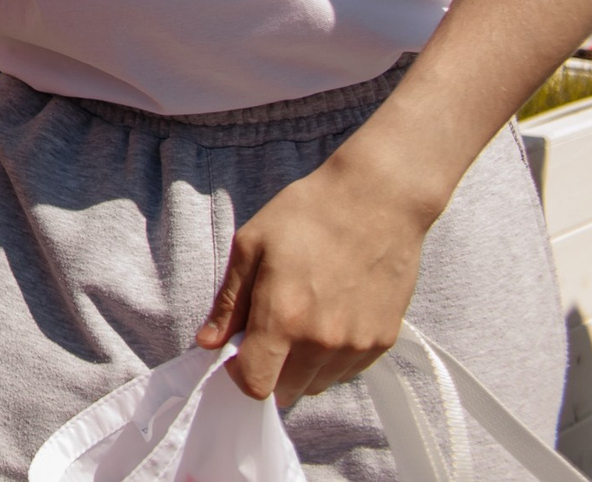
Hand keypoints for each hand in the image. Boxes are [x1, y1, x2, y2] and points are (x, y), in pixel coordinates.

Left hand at [195, 156, 427, 404]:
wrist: (378, 200)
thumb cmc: (307, 215)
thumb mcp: (251, 246)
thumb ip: (229, 303)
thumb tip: (208, 342)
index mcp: (283, 318)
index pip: (255, 385)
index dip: (239, 373)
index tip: (238, 350)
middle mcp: (322, 341)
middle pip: (286, 391)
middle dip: (270, 369)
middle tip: (269, 329)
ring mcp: (356, 344)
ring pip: (317, 384)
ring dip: (301, 367)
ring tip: (302, 319)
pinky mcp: (383, 341)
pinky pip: (347, 371)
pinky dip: (331, 358)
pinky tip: (329, 318)